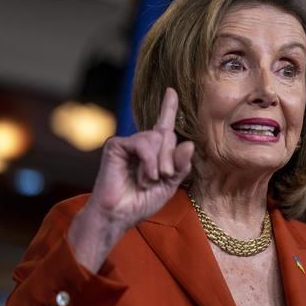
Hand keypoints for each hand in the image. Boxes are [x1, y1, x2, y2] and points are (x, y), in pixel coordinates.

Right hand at [68, 88, 194, 271]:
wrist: (119, 215)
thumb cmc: (142, 201)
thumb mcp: (170, 184)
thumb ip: (181, 165)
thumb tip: (188, 143)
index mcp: (154, 151)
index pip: (164, 124)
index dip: (168, 107)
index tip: (171, 90)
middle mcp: (141, 143)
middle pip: (167, 135)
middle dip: (170, 160)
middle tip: (161, 178)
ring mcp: (128, 143)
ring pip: (157, 137)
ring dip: (159, 163)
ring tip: (149, 180)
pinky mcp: (116, 145)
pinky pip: (143, 143)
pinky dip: (149, 161)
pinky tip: (144, 176)